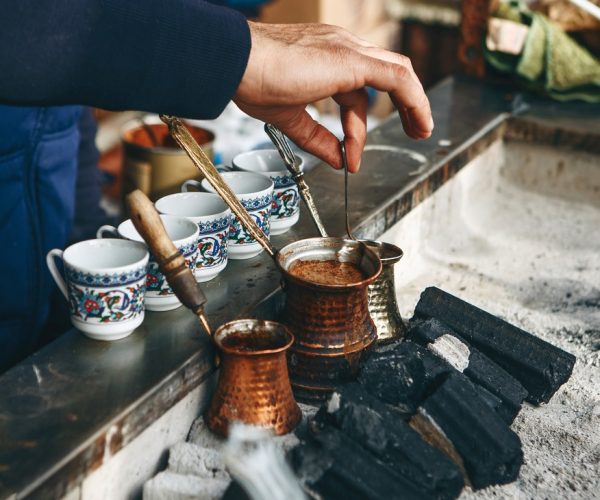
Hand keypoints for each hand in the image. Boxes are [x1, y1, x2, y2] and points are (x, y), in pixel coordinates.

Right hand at [234, 22, 432, 172]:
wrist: (237, 62)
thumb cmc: (252, 81)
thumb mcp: (291, 118)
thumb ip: (316, 138)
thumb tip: (337, 159)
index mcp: (325, 59)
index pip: (353, 94)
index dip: (354, 131)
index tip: (348, 158)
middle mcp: (341, 49)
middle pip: (385, 76)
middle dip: (403, 105)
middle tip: (414, 130)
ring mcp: (348, 50)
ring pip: (397, 72)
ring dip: (414, 104)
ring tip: (421, 131)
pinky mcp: (352, 60)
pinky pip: (397, 77)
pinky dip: (413, 99)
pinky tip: (419, 121)